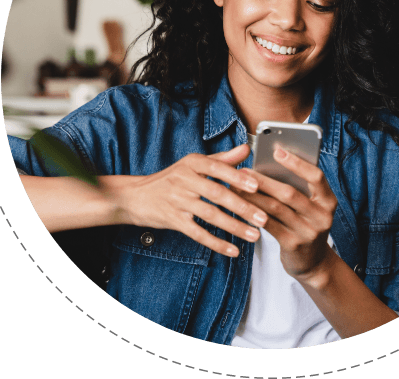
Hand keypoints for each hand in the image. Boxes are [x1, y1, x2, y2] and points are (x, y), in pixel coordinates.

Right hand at [109, 144, 266, 256]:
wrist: (135, 196)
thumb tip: (246, 148)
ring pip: (210, 215)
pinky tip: (233, 250)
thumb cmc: (171, 178)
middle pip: (217, 193)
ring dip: (234, 227)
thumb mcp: (194, 164)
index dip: (237, 177)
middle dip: (242, 207)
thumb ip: (222, 158)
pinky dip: (216, 243)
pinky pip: (197, 233)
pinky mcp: (173, 220)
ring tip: (254, 235)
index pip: (217, 168)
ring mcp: (177, 200)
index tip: (256, 186)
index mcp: (192, 163)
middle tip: (262, 217)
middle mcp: (184, 180)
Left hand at [237, 147, 337, 281]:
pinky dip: (253, 212)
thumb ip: (298, 187)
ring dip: (253, 195)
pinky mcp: (293, 245)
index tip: (278, 150)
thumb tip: (269, 163)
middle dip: (264, 180)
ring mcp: (308, 232)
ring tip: (236, 186)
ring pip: (276, 208)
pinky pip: (269, 225)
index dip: (297, 163)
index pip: (316, 176)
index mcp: (329, 200)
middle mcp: (322, 216)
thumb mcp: (311, 205)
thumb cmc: (306, 223)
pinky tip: (241, 205)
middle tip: (244, 170)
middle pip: (290, 192)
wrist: (313, 262)